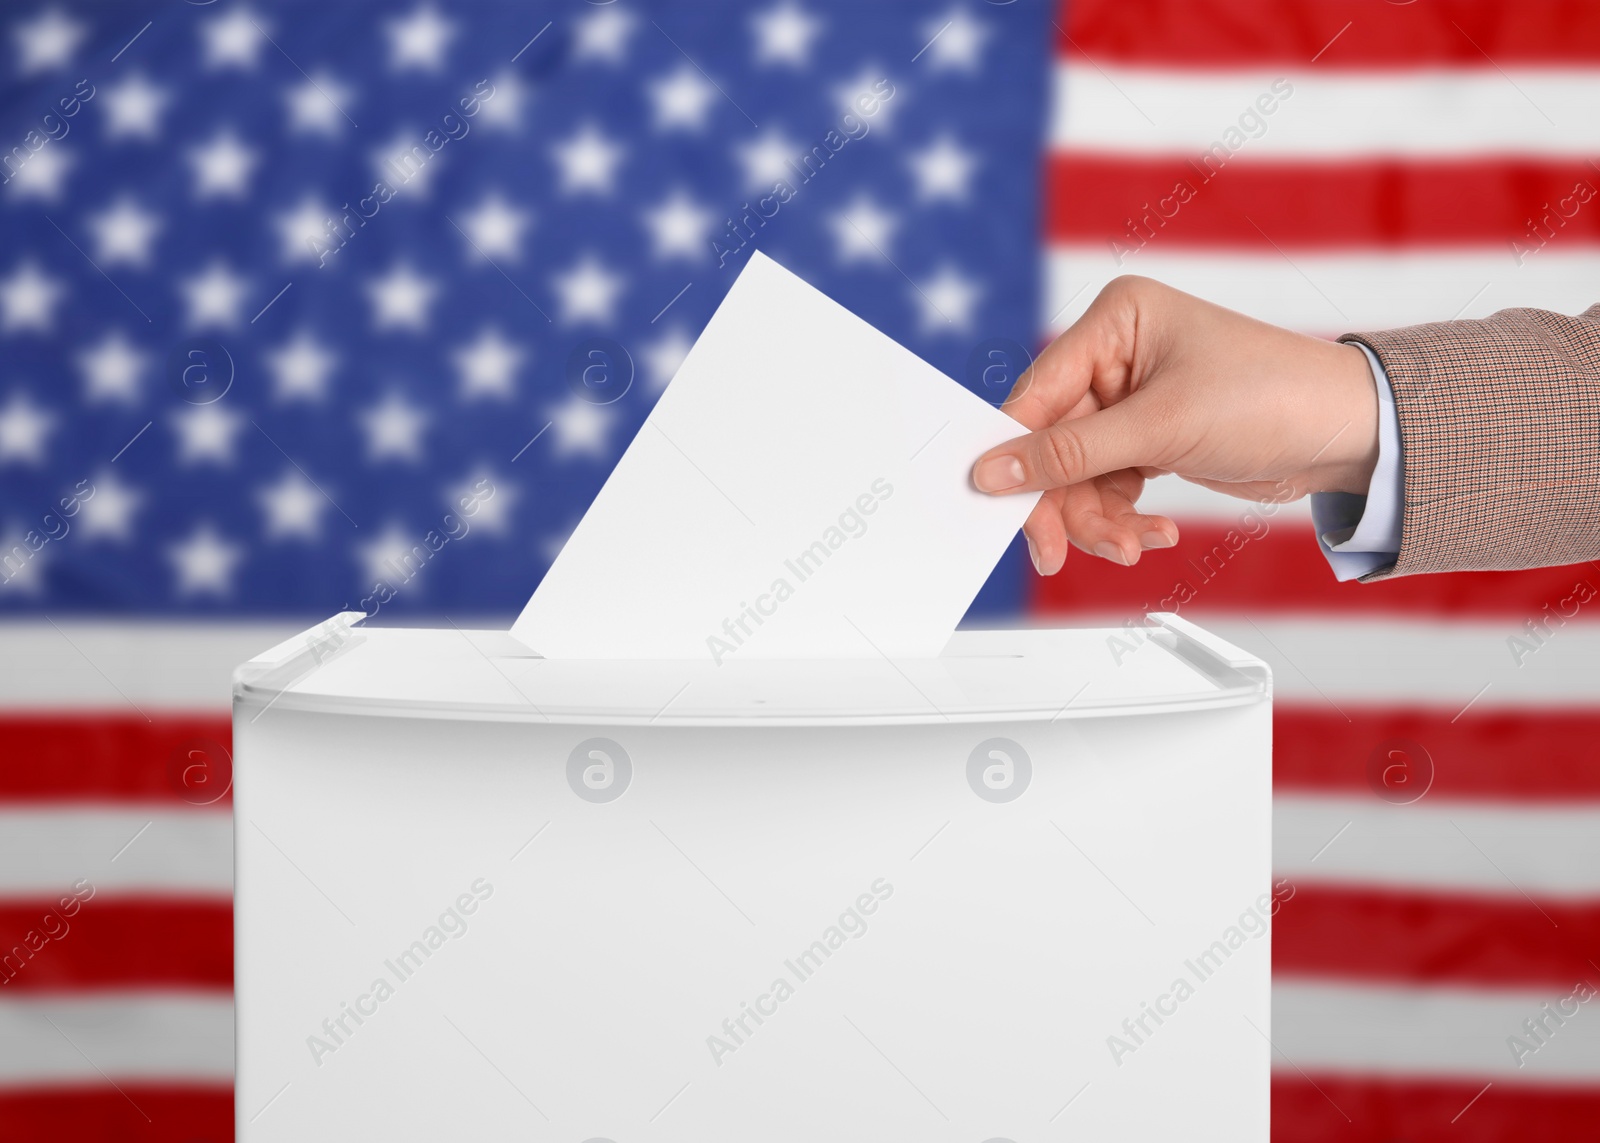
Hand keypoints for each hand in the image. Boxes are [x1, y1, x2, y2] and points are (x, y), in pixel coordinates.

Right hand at [971, 276, 1379, 573]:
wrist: (1348, 432)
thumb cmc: (1273, 396)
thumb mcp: (1161, 427)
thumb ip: (1071, 453)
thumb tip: (995, 470)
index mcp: (1116, 321)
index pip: (1038, 393)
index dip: (1015, 451)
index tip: (993, 499)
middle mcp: (1117, 356)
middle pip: (1054, 443)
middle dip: (1064, 502)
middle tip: (1056, 551)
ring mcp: (1131, 401)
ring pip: (1078, 475)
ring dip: (1097, 520)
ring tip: (1129, 546)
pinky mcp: (1149, 440)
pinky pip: (1108, 488)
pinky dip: (1123, 519)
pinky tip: (1152, 534)